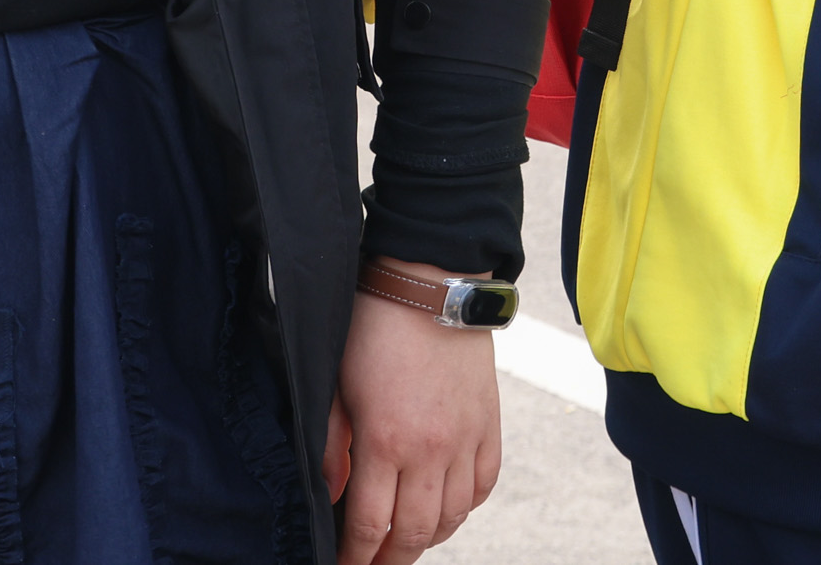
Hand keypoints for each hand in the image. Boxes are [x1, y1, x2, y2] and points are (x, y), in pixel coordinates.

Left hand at [326, 273, 501, 564]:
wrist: (430, 284)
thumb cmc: (374, 327)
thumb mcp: (336, 383)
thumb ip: (331, 443)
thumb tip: (331, 492)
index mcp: (385, 440)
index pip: (369, 524)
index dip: (355, 556)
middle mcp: (431, 448)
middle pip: (415, 533)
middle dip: (391, 560)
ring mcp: (465, 439)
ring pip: (453, 517)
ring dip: (428, 539)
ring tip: (406, 542)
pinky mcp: (489, 424)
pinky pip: (484, 485)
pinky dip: (465, 507)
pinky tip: (446, 508)